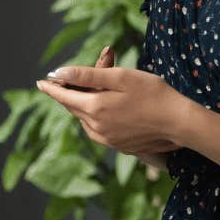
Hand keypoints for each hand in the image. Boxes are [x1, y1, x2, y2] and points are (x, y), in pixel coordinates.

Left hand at [36, 47, 185, 155]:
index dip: (51, 88)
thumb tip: (58, 73)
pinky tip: (110, 107)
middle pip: (75, 106)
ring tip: (100, 88)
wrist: (179, 123)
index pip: (64, 97)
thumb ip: (87, 75)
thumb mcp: (120, 77)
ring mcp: (106, 139)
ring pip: (86, 118)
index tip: (40, 82)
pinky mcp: (117, 146)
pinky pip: (97, 128)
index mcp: (94, 108)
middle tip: (82, 75)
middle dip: (75, 90)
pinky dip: (97, 115)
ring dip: (87, 103)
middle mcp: (95, 128)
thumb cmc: (153, 94)